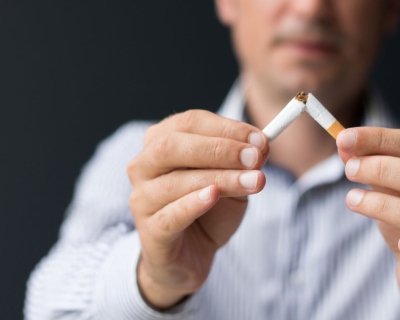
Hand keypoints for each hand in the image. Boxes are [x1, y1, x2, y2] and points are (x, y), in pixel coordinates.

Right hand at [127, 110, 268, 308]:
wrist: (191, 253)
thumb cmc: (208, 210)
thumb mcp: (230, 181)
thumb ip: (240, 163)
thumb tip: (261, 145)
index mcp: (161, 143)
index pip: (189, 122)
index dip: (226, 128)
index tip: (260, 140)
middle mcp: (144, 166)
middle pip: (172, 146)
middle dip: (218, 149)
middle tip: (254, 157)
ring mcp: (142, 198)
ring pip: (176, 182)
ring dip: (220, 178)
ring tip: (253, 181)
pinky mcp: (150, 231)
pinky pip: (170, 215)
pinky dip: (194, 203)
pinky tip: (214, 196)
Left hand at [337, 127, 399, 285]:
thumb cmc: (398, 210)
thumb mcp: (384, 184)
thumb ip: (368, 163)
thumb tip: (343, 144)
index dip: (375, 139)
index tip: (342, 138)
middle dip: (376, 167)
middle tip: (350, 170)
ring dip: (378, 202)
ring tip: (352, 199)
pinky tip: (397, 244)